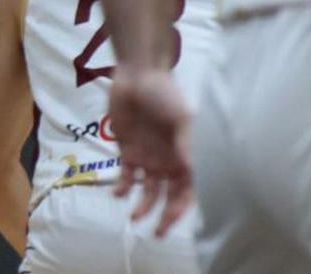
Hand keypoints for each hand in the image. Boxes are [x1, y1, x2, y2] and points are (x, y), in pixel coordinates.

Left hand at [108, 68, 193, 236]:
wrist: (137, 76)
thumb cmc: (165, 94)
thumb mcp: (182, 117)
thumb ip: (187, 144)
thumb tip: (193, 171)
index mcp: (187, 152)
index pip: (189, 186)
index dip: (184, 204)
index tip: (175, 219)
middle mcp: (169, 159)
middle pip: (170, 195)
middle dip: (165, 215)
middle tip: (157, 232)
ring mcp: (149, 157)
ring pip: (148, 192)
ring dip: (143, 207)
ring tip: (134, 216)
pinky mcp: (128, 153)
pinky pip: (126, 178)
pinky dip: (121, 189)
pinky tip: (117, 193)